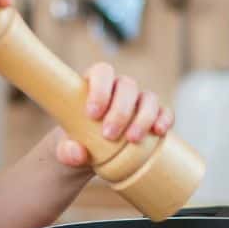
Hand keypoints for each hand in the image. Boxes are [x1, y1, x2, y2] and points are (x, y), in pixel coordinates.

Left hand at [53, 62, 174, 168]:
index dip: (100, 88)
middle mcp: (118, 88)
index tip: (92, 114)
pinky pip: (164, 112)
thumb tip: (78, 153)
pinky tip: (159, 132)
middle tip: (108, 135)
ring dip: (143, 117)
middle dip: (120, 110)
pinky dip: (165, 119)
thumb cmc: (75, 143)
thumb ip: (65, 151)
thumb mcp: (64, 149)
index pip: (102, 72)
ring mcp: (138, 102)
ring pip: (148, 98)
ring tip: (132, 140)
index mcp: (94, 84)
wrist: (90, 155)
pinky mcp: (153, 117)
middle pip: (127, 85)